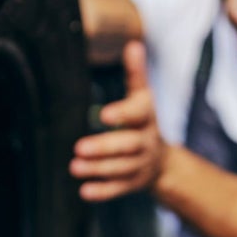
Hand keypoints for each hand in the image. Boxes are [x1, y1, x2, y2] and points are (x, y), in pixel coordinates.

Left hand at [70, 40, 165, 201]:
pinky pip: (118, 189)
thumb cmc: (143, 122)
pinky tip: (84, 191)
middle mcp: (144, 142)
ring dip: (98, 169)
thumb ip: (136, 74)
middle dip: (104, 148)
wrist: (162, 162)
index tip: (103, 114)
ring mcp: (139, 165)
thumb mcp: (142, 98)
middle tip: (79, 148)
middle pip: (127, 146)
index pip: (138, 114)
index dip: (122, 114)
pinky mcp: (132, 184)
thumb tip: (133, 44)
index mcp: (146, 118)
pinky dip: (102, 192)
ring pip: (120, 169)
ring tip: (74, 166)